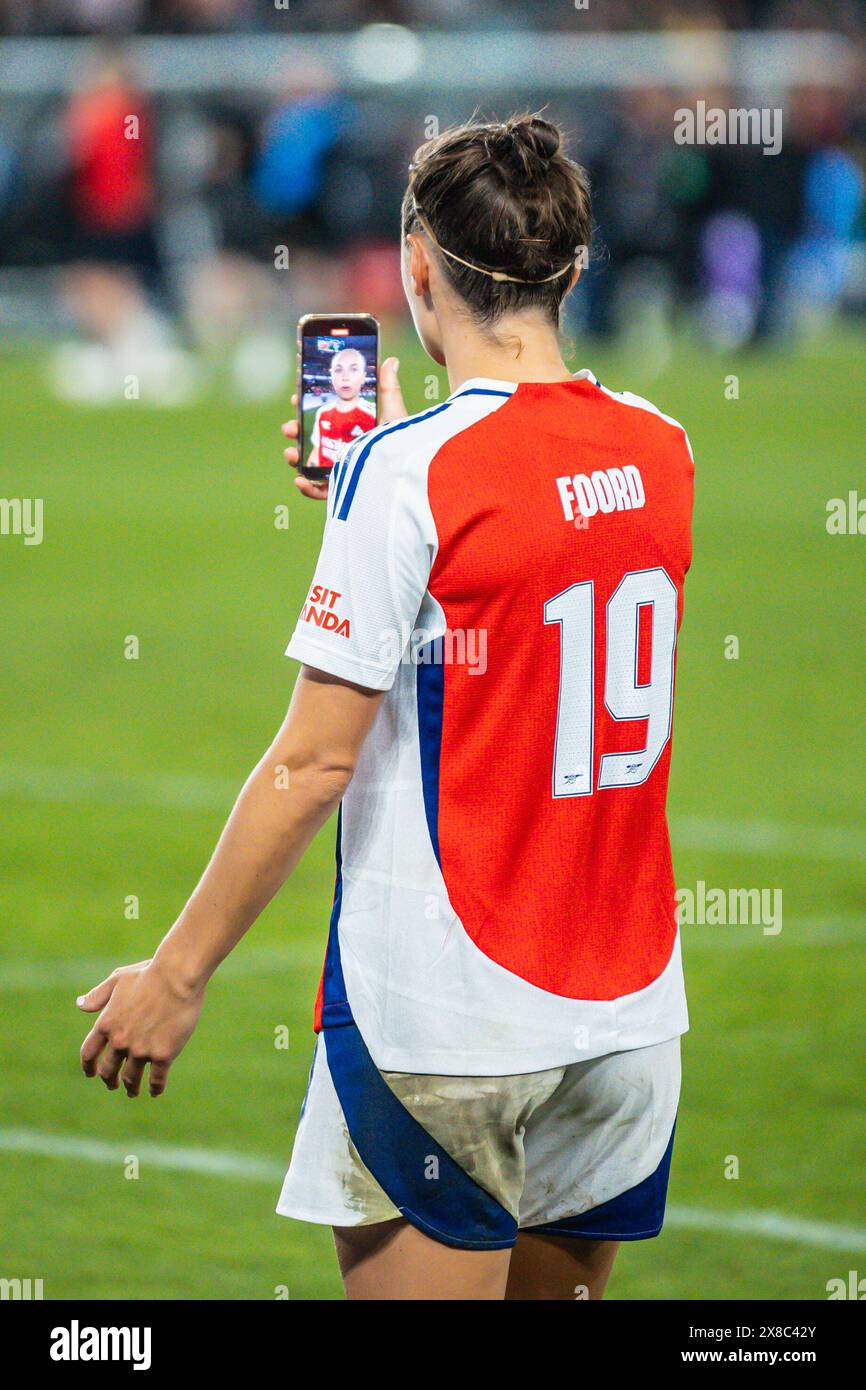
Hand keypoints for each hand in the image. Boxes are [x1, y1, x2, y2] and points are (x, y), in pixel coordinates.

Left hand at [78, 958, 204, 1097]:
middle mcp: (120, 1041)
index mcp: (106, 1024)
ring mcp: (141, 1050)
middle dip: (109, 1080)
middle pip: (108, 1070)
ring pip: (131, 1078)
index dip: (88, 1066)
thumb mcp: (118, 980)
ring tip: (133, 1092)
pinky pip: (157, 1079)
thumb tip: (79, 1005)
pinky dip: (155, 1088)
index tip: (90, 1073)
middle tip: (113, 1084)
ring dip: (131, 1088)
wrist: (177, 976)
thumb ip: (97, 995)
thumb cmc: (149, 973)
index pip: (89, 1053)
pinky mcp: (163, 1054)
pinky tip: (156, 1091)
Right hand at [282, 355, 406, 500]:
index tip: (296, 398)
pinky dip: (306, 488)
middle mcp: (343, 449)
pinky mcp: (342, 489)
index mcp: (351, 429)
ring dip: (295, 457)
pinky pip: (320, 491)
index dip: (307, 407)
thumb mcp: (394, 414)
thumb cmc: (403, 443)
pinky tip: (300, 480)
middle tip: (289, 427)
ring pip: (310, 463)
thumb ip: (389, 388)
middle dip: (295, 431)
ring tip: (291, 454)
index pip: (324, 416)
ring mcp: (341, 469)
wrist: (407, 472)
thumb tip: (390, 360)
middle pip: (313, 439)